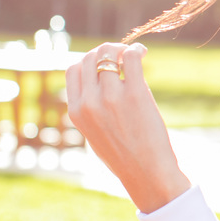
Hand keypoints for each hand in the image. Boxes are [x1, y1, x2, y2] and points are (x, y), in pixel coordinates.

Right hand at [65, 43, 189, 212]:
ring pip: (109, 53)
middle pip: (90, 57)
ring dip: (122, 48)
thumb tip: (97, 82)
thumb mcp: (94, 134)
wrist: (146, 172)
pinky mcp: (134, 94)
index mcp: (76, 111)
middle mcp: (89, 102)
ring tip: (135, 53)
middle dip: (106, 51)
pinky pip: (131, 57)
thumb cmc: (124, 155)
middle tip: (122, 55)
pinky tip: (142, 53)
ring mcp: (110, 97)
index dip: (89, 61)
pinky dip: (136, 50)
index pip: (73, 69)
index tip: (105, 63)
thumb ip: (90, 110)